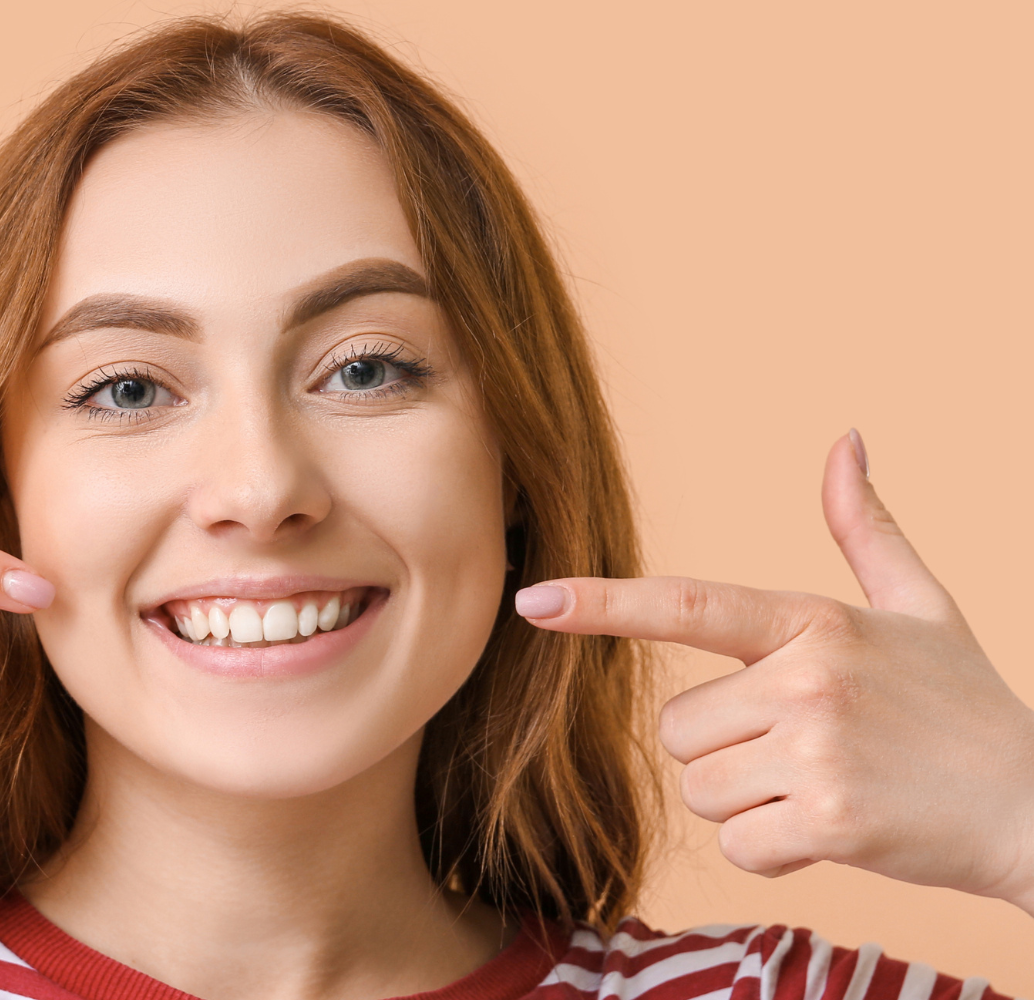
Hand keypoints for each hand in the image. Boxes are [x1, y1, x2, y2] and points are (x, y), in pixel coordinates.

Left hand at [516, 432, 1033, 913]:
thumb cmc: (967, 708)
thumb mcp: (923, 606)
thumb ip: (866, 529)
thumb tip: (844, 440)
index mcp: (814, 621)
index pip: (689, 606)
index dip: (605, 603)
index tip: (535, 600)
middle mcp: (807, 679)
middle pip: (678, 726)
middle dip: (725, 747)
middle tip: (807, 749)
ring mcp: (816, 751)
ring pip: (699, 786)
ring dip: (746, 801)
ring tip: (824, 786)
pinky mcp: (829, 821)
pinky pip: (737, 844)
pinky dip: (773, 851)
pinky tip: (833, 829)